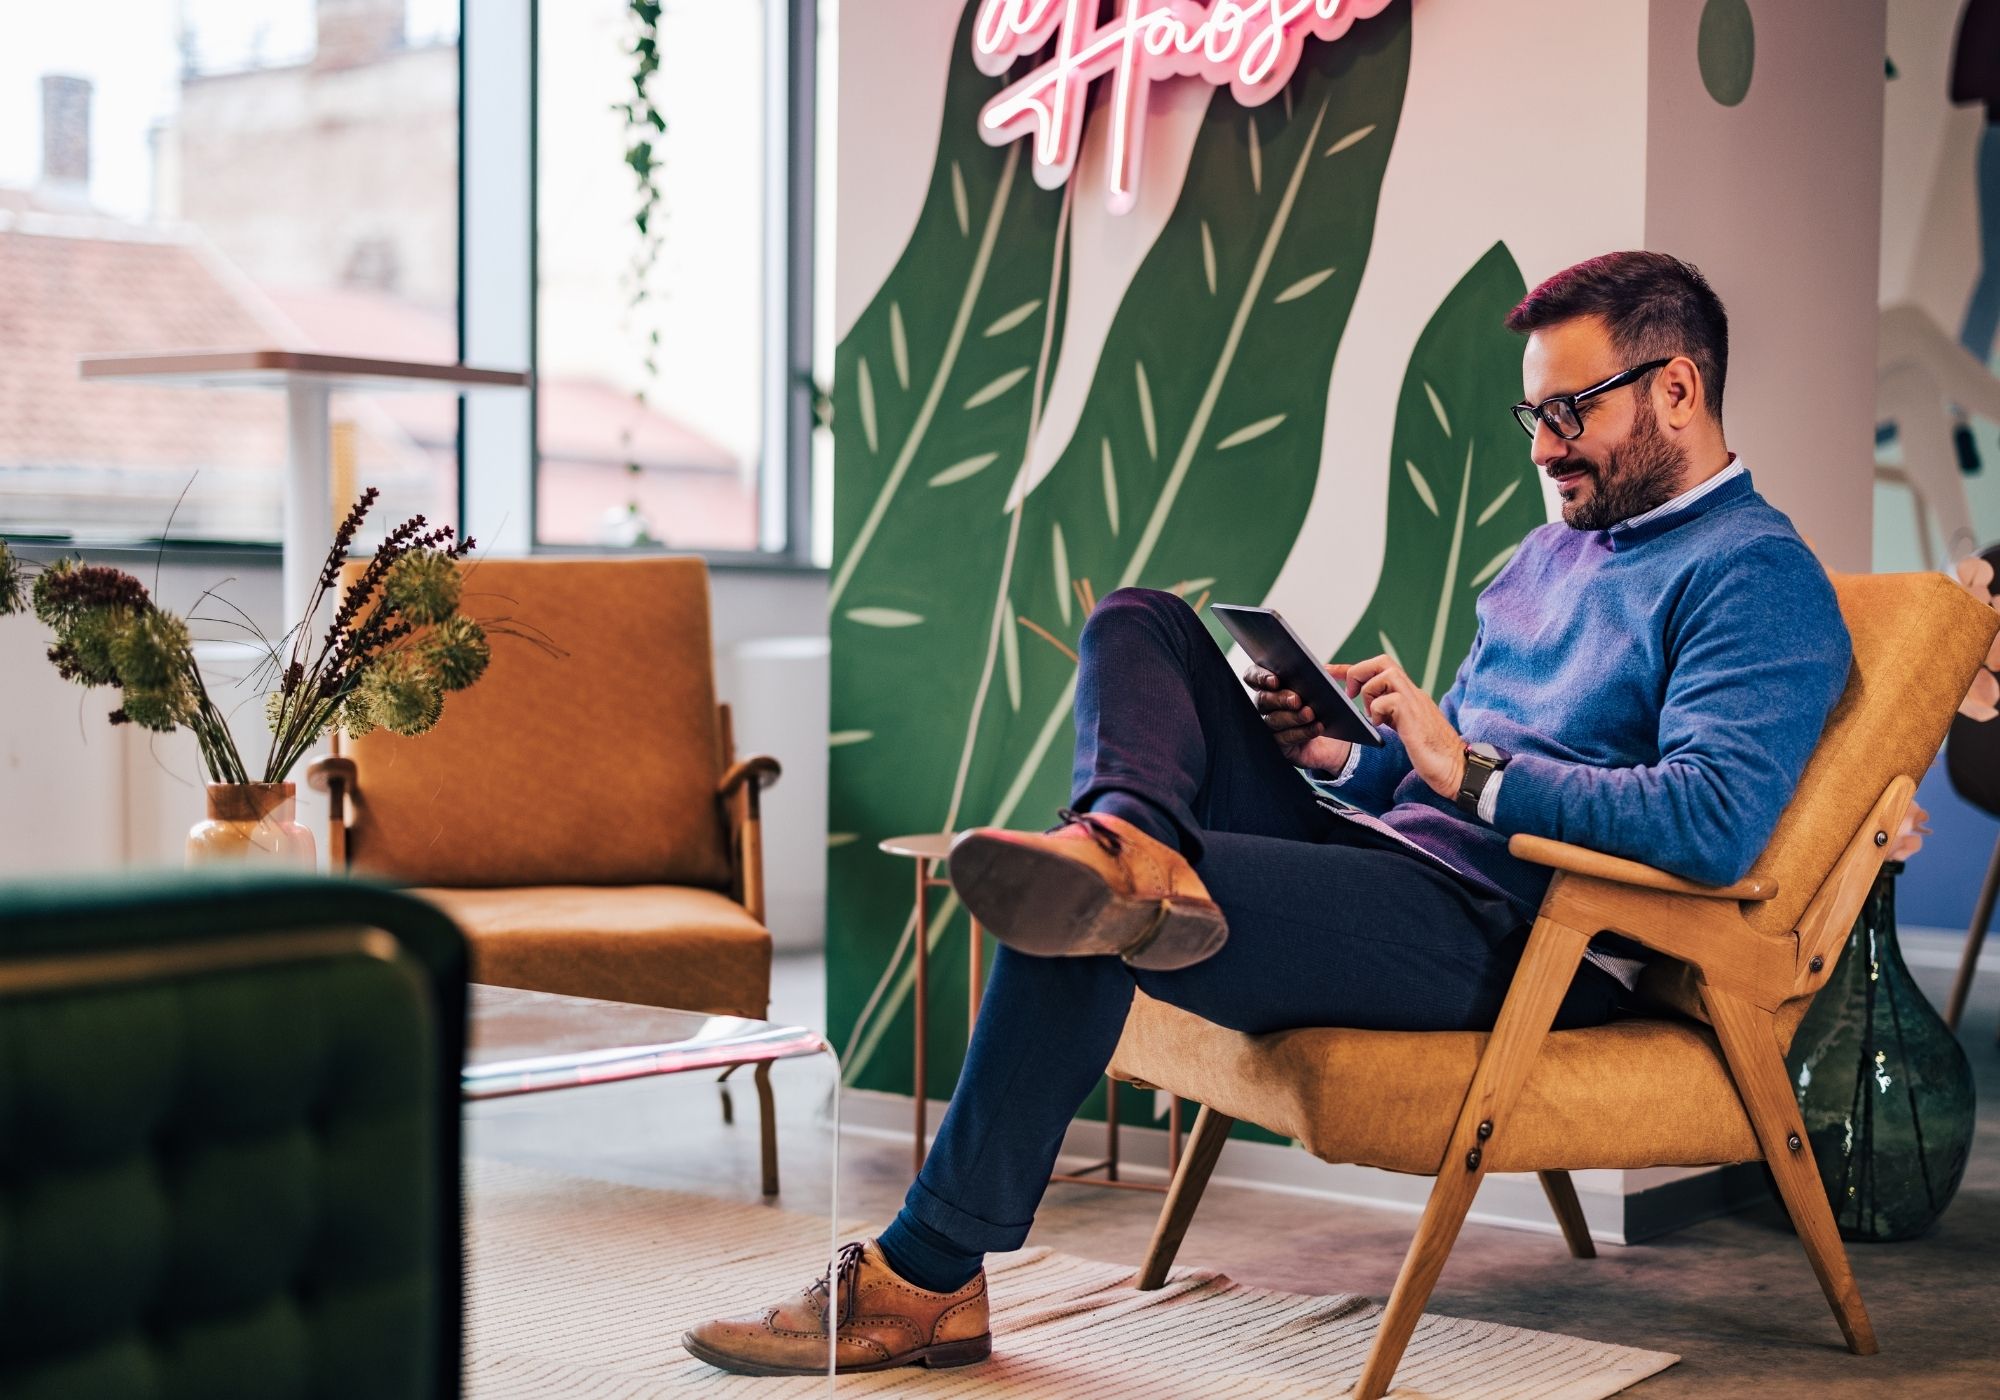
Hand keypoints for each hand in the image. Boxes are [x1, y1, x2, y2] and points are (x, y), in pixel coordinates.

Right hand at [1244, 664, 1353, 772]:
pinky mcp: (1281, 745)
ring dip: (1292, 717)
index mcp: (1274, 685)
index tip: (1275, 680)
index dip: (1259, 677)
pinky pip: (1286, 738)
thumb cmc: (1330, 708)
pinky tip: (1317, 727)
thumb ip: (1332, 673)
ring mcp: (1273, 726)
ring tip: (1309, 713)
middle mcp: (1269, 706)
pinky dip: (1302, 732)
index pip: (1254, 677)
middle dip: (1279, 698)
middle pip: (1263, 699)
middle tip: (1296, 699)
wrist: (1339, 737)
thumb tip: (1327, 669)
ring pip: (1273, 720)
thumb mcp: (1332, 686)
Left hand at [1344, 655, 1464, 798]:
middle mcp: (1413, 693)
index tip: (1329, 670)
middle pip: (1383, 661)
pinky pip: (1389, 699)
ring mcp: (1416, 702)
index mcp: (1409, 695)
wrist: (1455, 769)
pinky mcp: (1414, 716)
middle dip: (1359, 672)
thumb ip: (1391, 714)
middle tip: (1350, 694)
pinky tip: (1381, 726)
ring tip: (1372, 715)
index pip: (1379, 670)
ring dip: (1369, 692)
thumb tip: (1369, 709)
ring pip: (1385, 674)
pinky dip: (1378, 710)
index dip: (1351, 668)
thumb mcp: (1405, 728)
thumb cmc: (1431, 754)